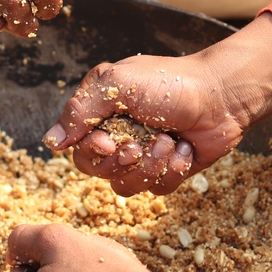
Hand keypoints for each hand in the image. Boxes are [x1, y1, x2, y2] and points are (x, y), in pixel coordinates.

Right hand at [42, 13, 271, 195]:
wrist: (221, 96)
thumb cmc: (169, 82)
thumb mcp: (116, 84)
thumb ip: (79, 110)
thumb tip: (49, 142)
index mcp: (101, 117)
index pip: (78, 152)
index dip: (92, 153)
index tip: (109, 140)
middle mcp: (118, 139)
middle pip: (101, 173)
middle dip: (124, 161)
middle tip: (141, 143)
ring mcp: (143, 158)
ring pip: (128, 186)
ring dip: (151, 164)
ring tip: (169, 140)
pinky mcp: (167, 172)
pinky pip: (157, 189)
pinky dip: (172, 170)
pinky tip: (184, 149)